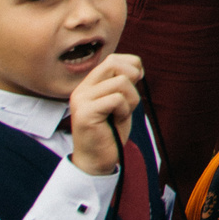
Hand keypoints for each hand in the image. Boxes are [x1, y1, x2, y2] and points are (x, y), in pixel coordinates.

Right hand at [67, 53, 144, 176]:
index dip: (132, 66)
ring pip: (120, 82)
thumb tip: (137, 67)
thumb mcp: (120, 102)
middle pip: (113, 64)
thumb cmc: (111, 132)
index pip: (113, 59)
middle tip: (131, 98)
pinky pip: (116, 99)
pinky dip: (125, 110)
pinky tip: (117, 121)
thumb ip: (123, 84)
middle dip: (132, 77)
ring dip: (131, 99)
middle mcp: (81, 90)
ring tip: (121, 114)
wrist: (97, 160)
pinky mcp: (85, 113)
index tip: (137, 81)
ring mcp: (81, 100)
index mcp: (89, 85)